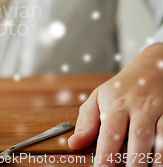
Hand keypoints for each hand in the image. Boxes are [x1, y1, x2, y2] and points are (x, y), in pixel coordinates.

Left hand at [68, 44, 162, 166]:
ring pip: (162, 137)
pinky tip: (161, 163)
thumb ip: (85, 123)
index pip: (110, 132)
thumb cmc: (120, 90)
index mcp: (116, 105)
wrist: (150, 69)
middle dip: (135, 160)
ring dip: (157, 159)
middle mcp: (139, 108)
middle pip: (139, 135)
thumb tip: (74, 144)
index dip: (106, 153)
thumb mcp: (97, 99)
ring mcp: (160, 111)